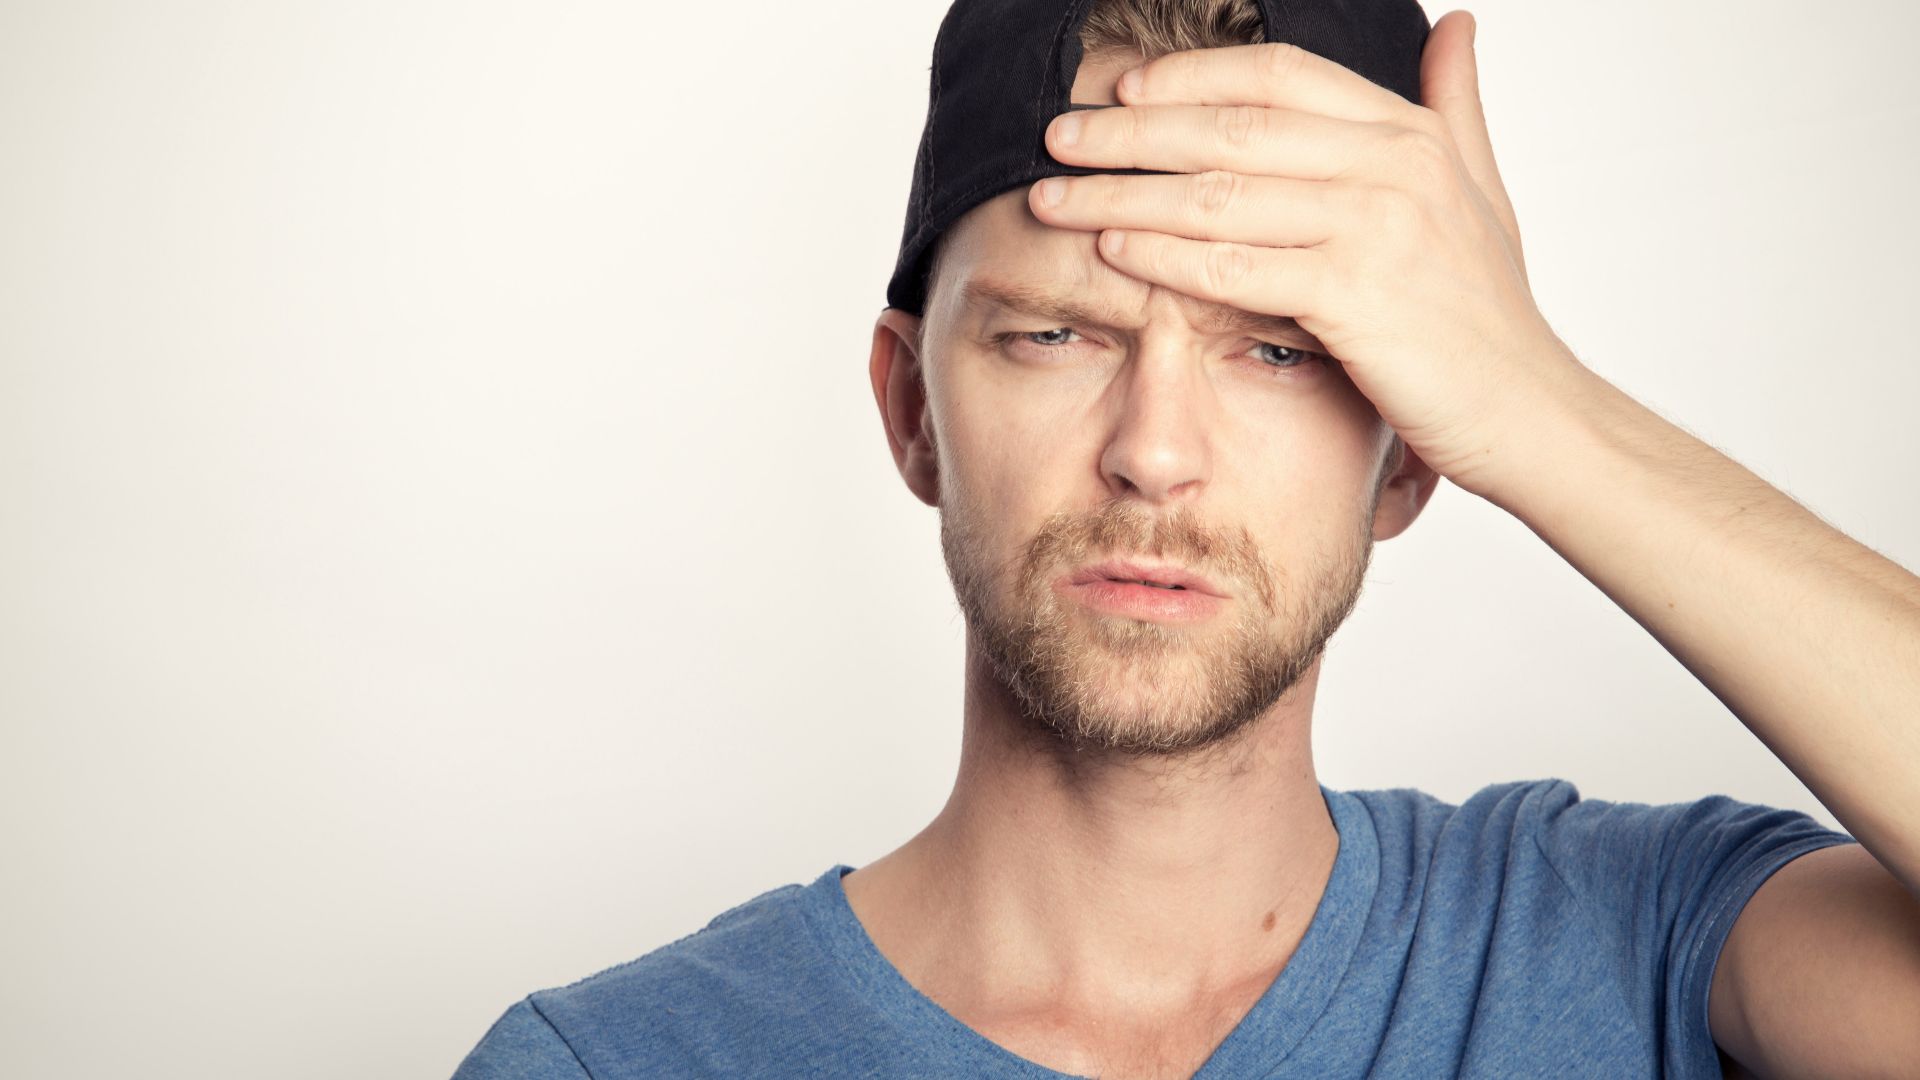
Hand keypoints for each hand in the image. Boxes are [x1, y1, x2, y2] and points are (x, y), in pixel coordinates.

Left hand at [1030, 10, 1589, 498]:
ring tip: (1054, 197)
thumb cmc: (1488, 312)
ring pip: (1216, 195)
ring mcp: (1376, 228)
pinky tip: (1109, 250)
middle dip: (1129, 131)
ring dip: (1122, 193)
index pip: (1277, 75)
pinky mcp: (1356, 298)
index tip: (1120, 89)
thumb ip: (1454, 108)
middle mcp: (1393, 165)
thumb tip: (1454, 25)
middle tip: (1056, 136)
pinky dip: (1163, 256)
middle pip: (1229, 127)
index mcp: (1409, 132)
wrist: (1530, 411)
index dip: (1190, 76)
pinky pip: (1234, 266)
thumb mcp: (1480, 191)